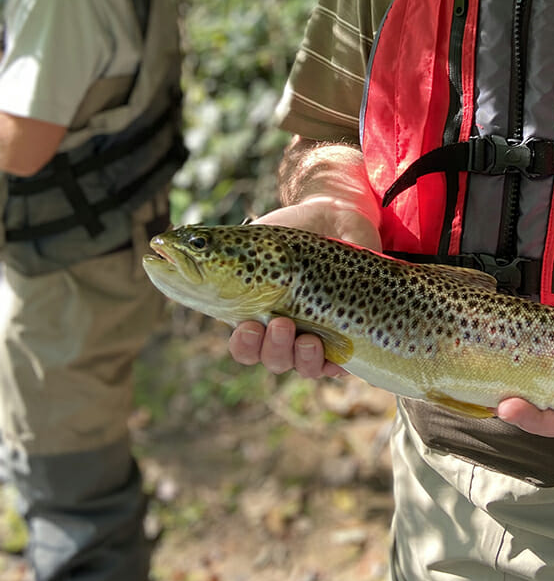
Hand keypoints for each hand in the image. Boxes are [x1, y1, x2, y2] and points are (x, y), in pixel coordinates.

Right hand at [227, 163, 380, 375]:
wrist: (335, 214)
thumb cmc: (291, 228)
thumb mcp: (255, 240)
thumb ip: (224, 253)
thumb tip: (179, 250)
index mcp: (259, 313)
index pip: (245, 346)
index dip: (244, 345)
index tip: (247, 326)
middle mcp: (285, 330)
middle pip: (271, 359)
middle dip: (271, 349)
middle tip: (278, 322)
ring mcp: (315, 332)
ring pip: (301, 366)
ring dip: (299, 357)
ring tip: (306, 336)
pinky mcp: (346, 333)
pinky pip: (338, 364)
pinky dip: (332, 365)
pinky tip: (331, 355)